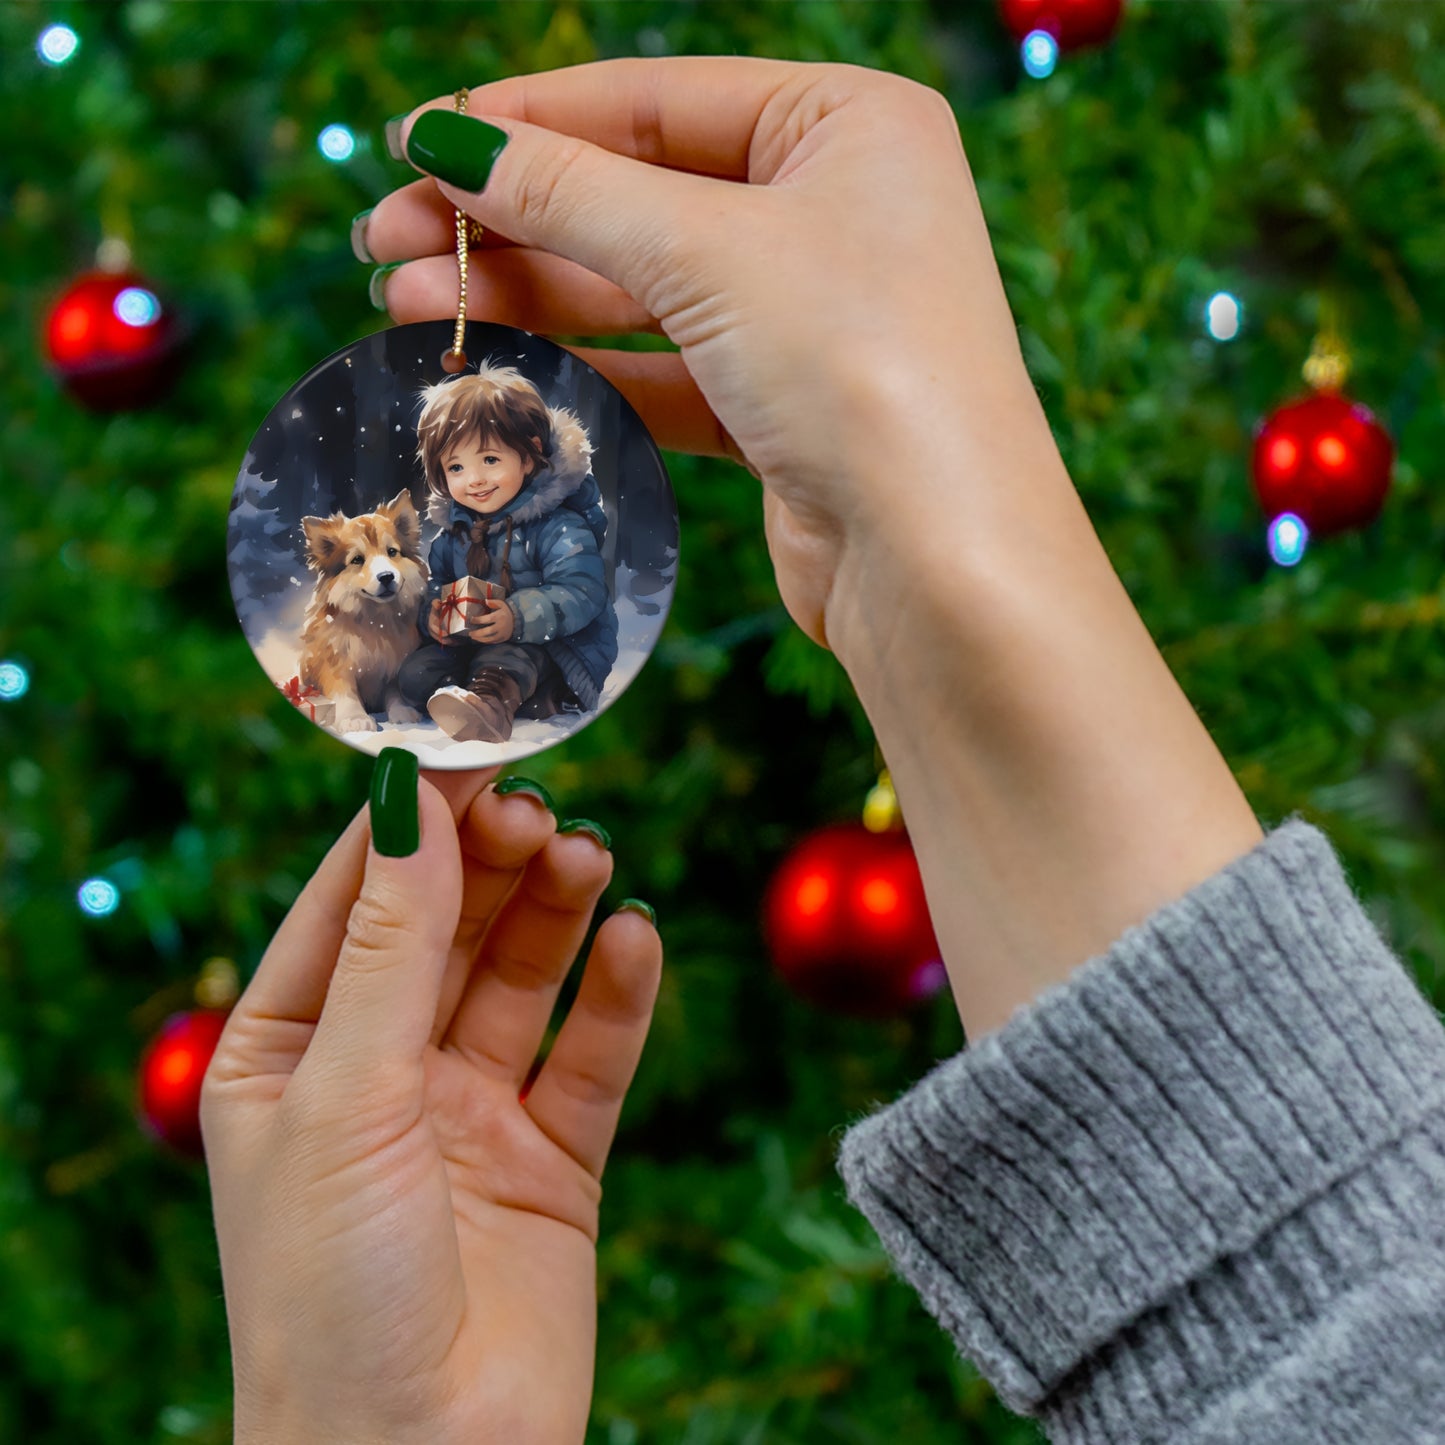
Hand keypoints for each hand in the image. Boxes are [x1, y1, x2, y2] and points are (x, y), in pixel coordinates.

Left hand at [201, 767, 661, 1444]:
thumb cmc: (331, 1294)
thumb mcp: (346, 1096)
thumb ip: (390, 945)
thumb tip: (410, 798)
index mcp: (289, 1053)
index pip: (353, 902)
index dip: (411, 825)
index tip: (470, 748)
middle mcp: (379, 1073)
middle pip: (446, 928)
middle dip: (492, 863)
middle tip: (542, 808)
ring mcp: (469, 1114)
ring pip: (521, 978)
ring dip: (556, 911)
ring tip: (589, 857)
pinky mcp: (552, 1160)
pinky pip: (590, 1055)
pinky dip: (617, 994)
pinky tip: (635, 938)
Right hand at [364, 58, 1058, 655]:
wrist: (939, 560)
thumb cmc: (860, 367)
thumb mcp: (707, 251)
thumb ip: (571, 192)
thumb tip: (448, 140)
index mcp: (847, 125)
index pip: (655, 100)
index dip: (527, 120)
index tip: (415, 142)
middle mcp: (834, 210)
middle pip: (637, 195)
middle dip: (509, 219)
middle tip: (385, 241)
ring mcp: (809, 315)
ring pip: (641, 289)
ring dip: (527, 295)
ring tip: (406, 305)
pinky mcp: (783, 409)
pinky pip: (663, 370)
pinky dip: (583, 368)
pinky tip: (495, 367)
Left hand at [467, 596, 514, 643]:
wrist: (518, 619)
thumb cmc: (507, 611)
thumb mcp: (502, 604)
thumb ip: (493, 602)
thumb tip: (485, 601)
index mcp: (500, 617)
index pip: (487, 619)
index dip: (478, 620)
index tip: (471, 620)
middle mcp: (501, 626)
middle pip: (488, 631)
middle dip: (478, 633)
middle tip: (470, 633)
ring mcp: (503, 633)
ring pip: (490, 639)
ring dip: (480, 639)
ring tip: (473, 637)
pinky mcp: (504, 638)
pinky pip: (494, 641)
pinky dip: (486, 641)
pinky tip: (480, 640)